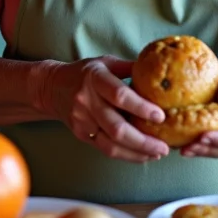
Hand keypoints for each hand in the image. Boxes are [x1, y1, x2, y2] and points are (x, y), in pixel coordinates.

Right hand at [45, 55, 169, 162]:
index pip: (119, 95)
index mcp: (95, 78)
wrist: (53, 87)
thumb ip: (130, 68)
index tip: (161, 116)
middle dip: (143, 141)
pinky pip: (105, 149)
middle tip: (164, 146)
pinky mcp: (81, 134)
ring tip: (157, 154)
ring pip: (111, 144)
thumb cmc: (86, 72)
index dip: (141, 107)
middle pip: (116, 127)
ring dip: (137, 153)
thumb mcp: (106, 62)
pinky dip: (126, 155)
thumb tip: (159, 73)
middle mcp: (87, 100)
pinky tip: (142, 155)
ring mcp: (82, 120)